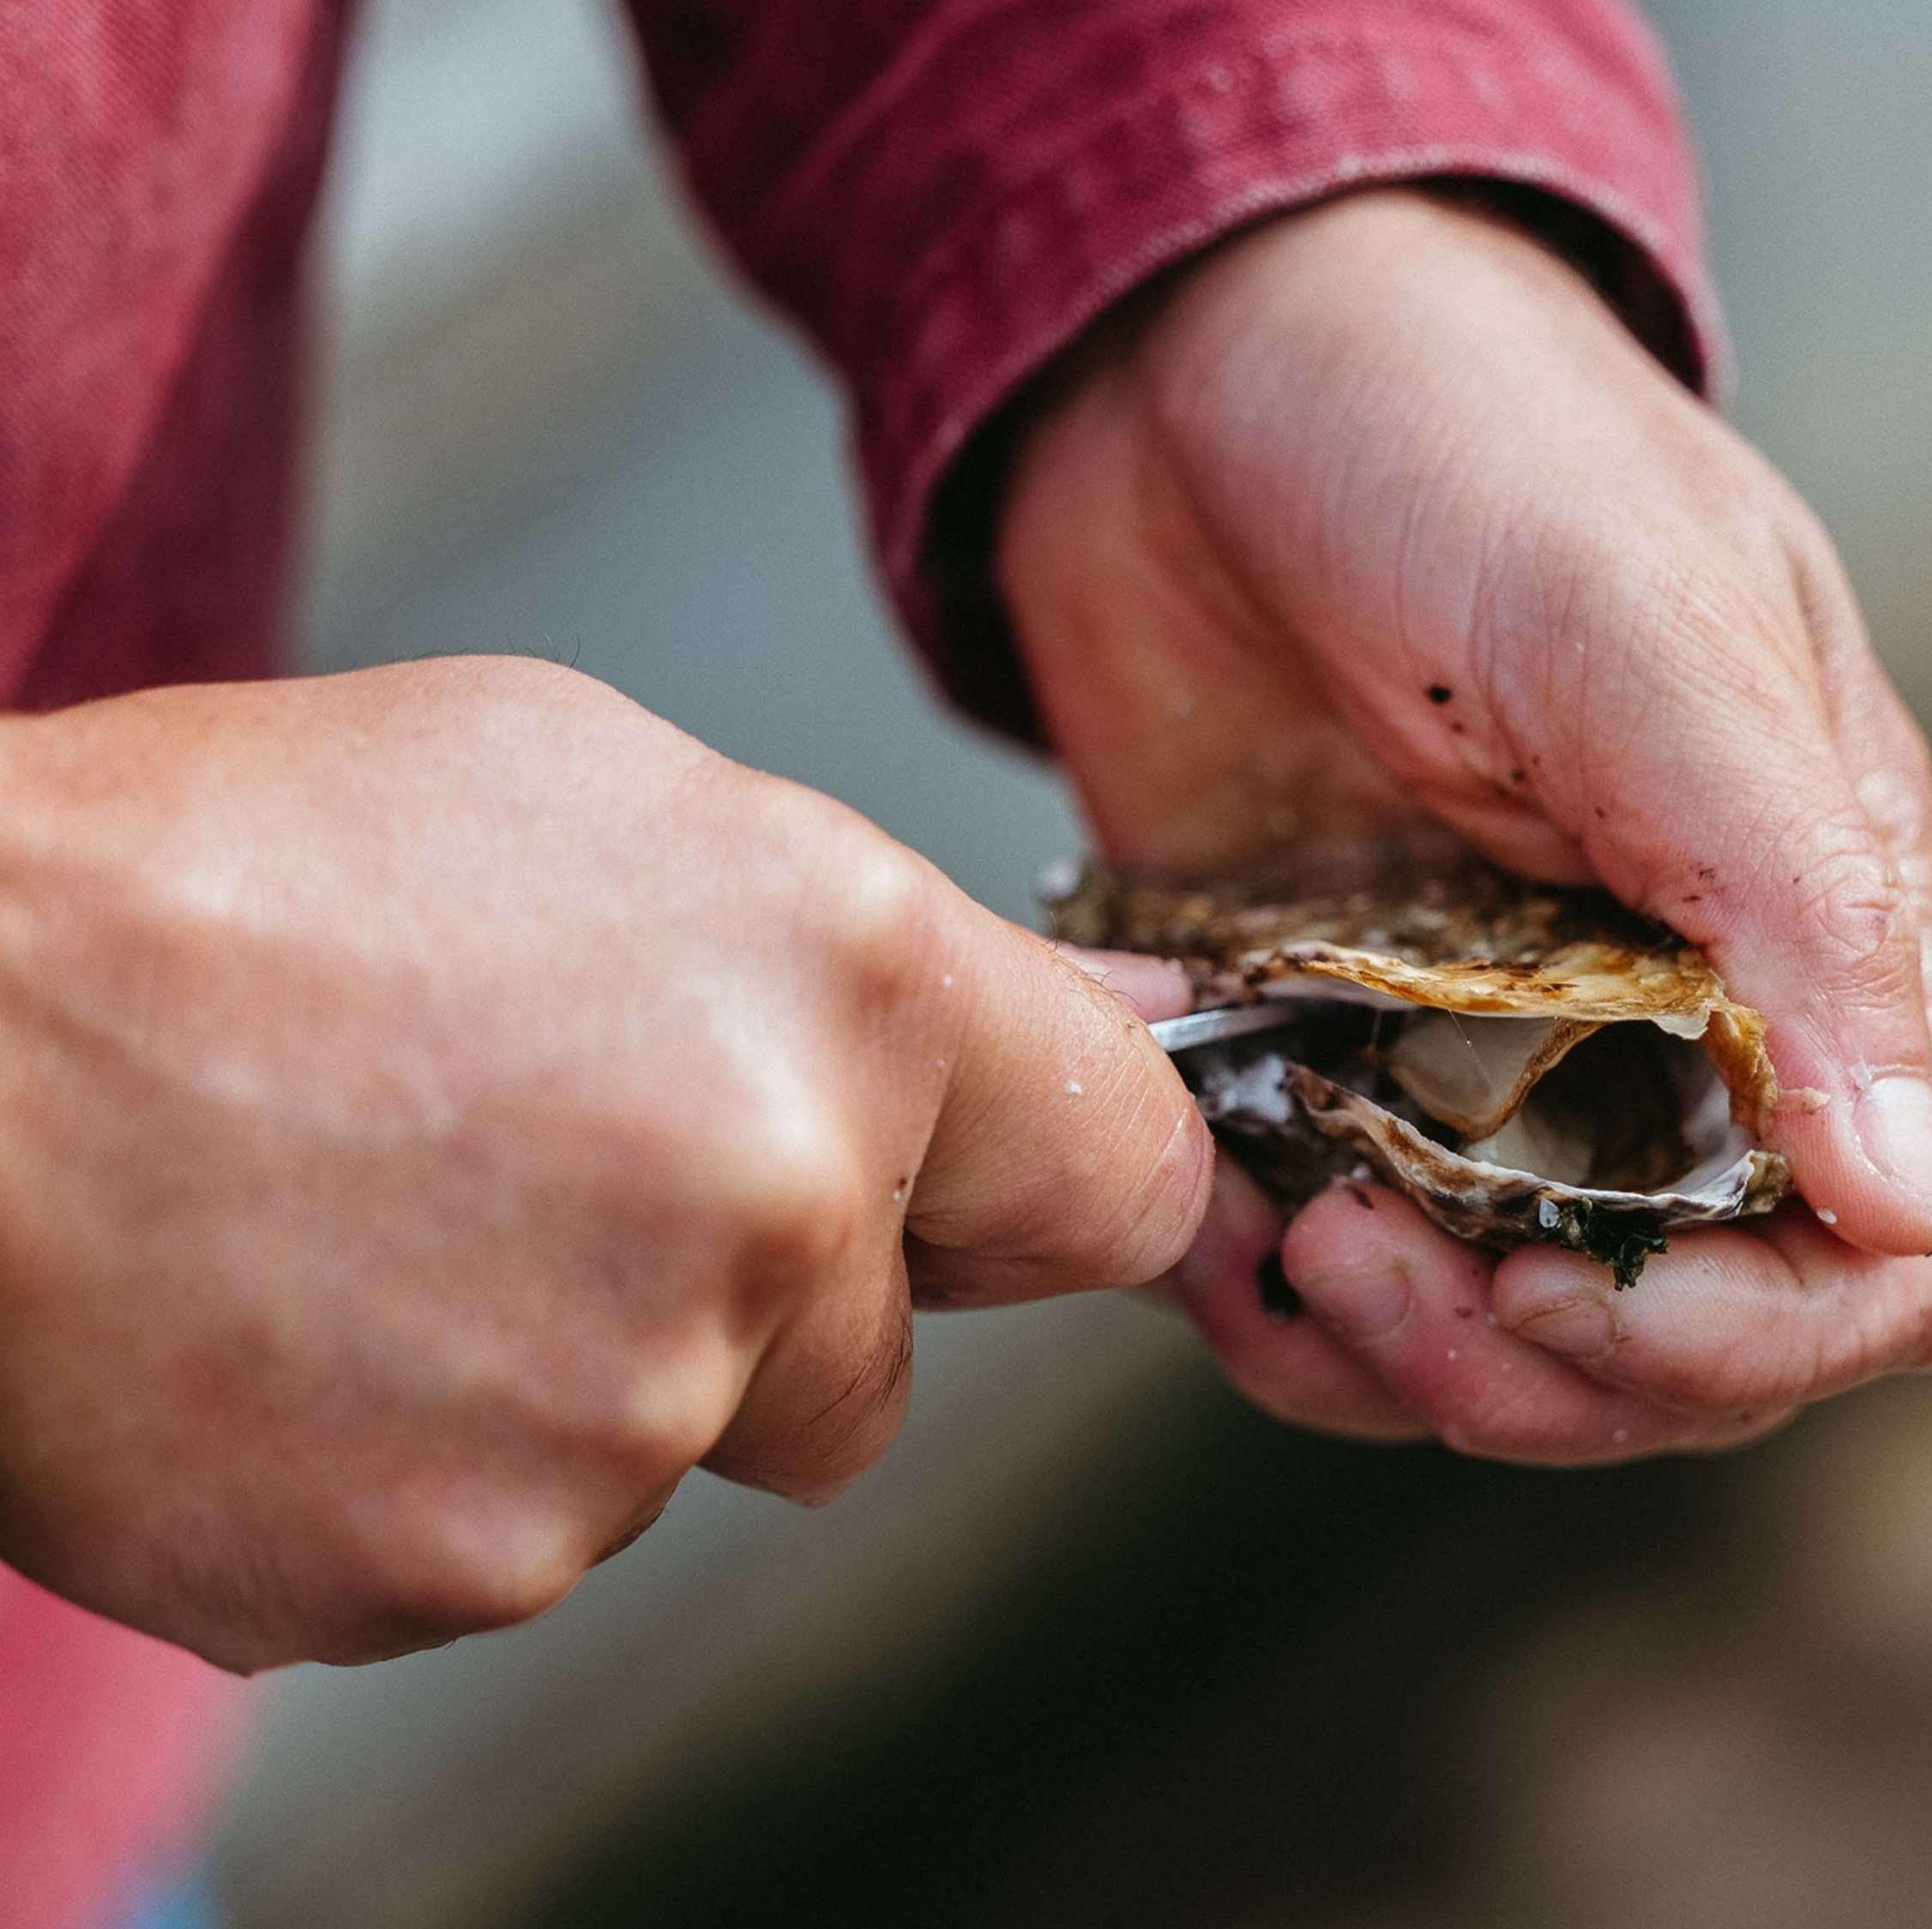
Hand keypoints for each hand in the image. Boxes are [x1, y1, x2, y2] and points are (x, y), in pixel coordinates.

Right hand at [0, 659, 1207, 1668]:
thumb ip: (890, 952)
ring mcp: (627, 1412)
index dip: (1056, 1188)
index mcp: (851, 985)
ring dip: (596, 1368)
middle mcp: (782, 1206)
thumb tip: (1119, 1040)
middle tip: (562, 1162)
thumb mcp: (611, 794)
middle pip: (883, 1353)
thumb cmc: (242, 871)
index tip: (1000, 1199)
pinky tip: (324, 1325)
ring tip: (400, 1216)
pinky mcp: (469, 1565)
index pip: (1125, 1170)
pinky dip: (451, 1461)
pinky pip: (533, 1536)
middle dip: (778, 1291)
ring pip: (697, 1443)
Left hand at [1000, 189, 1931, 1462]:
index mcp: (1814, 932)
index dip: (1760, 1335)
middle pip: (1690, 1347)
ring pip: (1501, 1342)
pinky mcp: (1320, 1056)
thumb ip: (1794, 904)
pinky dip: (1267, 1294)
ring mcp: (1485, 1057)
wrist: (1189, 361)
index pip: (1897, 1255)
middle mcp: (1669, 1030)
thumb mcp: (1642, 631)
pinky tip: (1208, 1215)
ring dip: (1395, 1358)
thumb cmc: (1454, 435)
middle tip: (1375, 1261)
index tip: (1577, 1290)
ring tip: (1286, 1238)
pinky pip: (1323, 1271)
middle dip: (1544, 1368)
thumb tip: (1913, 1196)